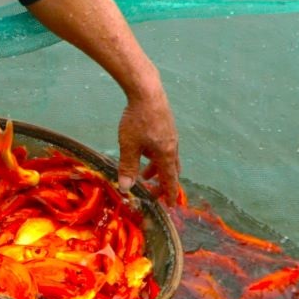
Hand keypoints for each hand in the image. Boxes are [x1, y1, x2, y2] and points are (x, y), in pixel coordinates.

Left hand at [117, 85, 181, 200]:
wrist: (147, 92)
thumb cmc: (138, 120)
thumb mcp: (128, 146)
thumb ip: (128, 167)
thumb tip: (126, 188)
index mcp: (166, 154)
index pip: (170, 180)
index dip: (169, 194)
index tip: (171, 206)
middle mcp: (172, 146)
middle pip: (171, 170)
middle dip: (164, 183)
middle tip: (155, 193)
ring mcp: (170, 135)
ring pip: (167, 158)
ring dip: (157, 169)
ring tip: (144, 174)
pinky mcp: (166, 126)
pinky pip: (164, 147)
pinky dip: (156, 156)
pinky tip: (144, 150)